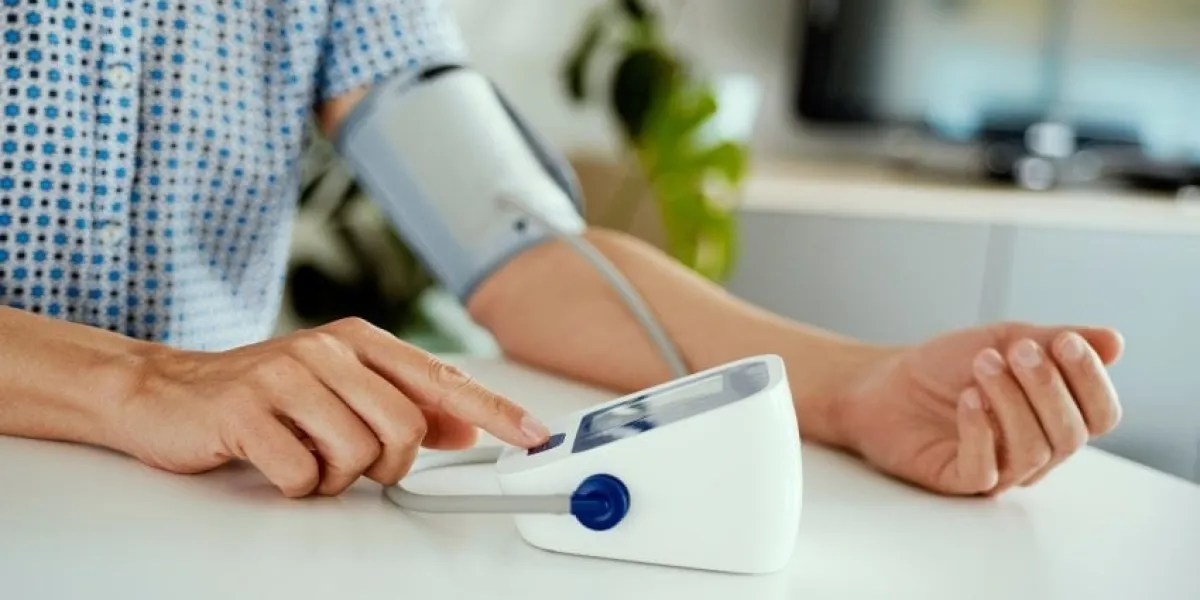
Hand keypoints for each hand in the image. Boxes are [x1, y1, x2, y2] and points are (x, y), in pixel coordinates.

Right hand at [110, 318, 550, 496]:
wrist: (164, 390)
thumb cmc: (261, 393)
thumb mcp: (338, 387)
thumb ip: (402, 402)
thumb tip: (465, 426)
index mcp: (359, 344)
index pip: (443, 380)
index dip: (495, 411)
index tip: (533, 436)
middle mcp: (329, 352)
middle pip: (404, 431)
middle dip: (385, 465)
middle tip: (351, 462)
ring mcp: (287, 376)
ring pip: (357, 456)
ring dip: (335, 476)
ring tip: (304, 455)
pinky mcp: (248, 410)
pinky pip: (303, 474)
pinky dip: (295, 485)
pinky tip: (274, 462)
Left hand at [836, 322, 1123, 495]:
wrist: (883, 382)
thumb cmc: (946, 366)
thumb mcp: (1005, 340)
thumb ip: (1056, 341)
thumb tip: (1115, 342)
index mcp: (1054, 418)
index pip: (1100, 415)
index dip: (1091, 381)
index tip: (1065, 342)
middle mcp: (1035, 449)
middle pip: (1071, 435)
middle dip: (1049, 388)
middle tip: (1018, 350)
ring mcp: (999, 469)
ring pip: (1032, 450)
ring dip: (1011, 401)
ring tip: (983, 364)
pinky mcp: (959, 480)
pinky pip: (985, 469)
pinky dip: (980, 430)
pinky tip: (967, 398)